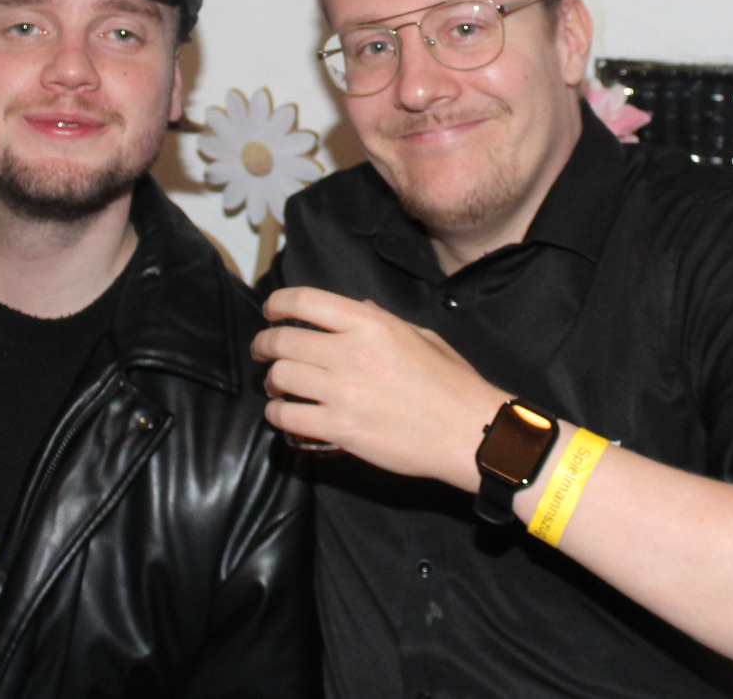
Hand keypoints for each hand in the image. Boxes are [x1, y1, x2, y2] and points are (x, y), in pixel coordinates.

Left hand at [251, 287, 505, 490]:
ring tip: (274, 386)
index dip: (277, 304)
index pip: (304, 301)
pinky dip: (277, 416)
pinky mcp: (340, 430)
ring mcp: (342, 392)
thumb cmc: (452, 383)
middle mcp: (350, 353)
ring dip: (270, 382)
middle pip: (283, 341)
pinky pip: (288, 419)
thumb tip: (355, 306)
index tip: (270, 312)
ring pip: (280, 378)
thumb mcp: (420, 336)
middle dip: (264, 344)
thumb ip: (381, 319)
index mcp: (370, 324)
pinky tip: (283, 415)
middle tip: (263, 351)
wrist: (470, 431)